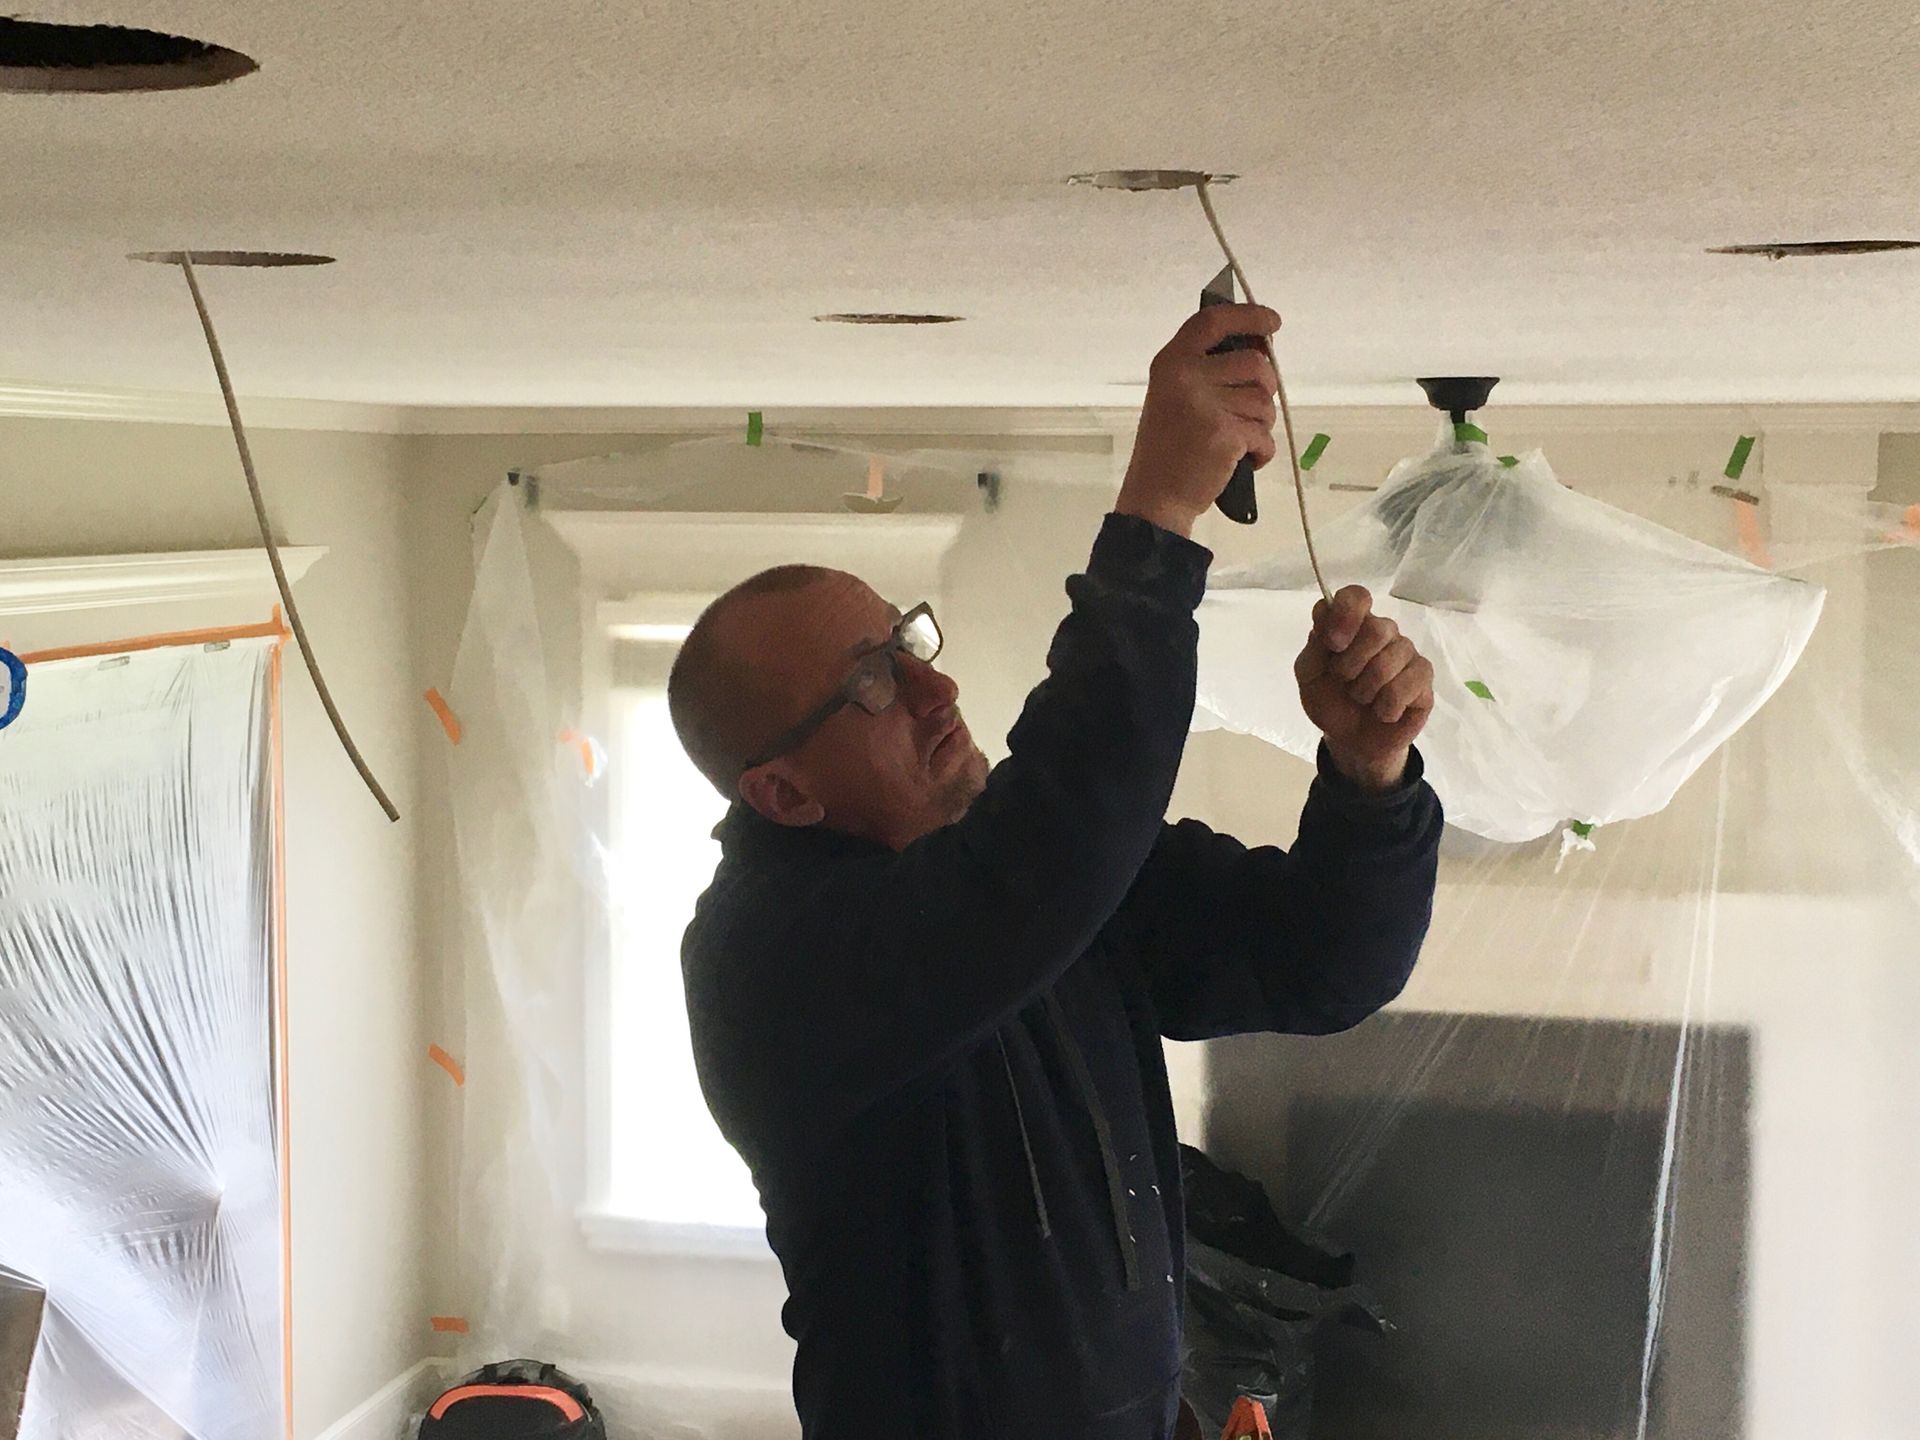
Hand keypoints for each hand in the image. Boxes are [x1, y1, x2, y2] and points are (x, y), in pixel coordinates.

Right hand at [1116, 302, 1280, 537]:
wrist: (1156, 497)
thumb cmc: (1167, 449)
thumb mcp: (1173, 397)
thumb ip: (1204, 371)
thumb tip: (1258, 354)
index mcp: (1171, 362)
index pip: (1213, 321)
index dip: (1248, 316)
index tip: (1273, 322)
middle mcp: (1186, 376)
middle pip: (1254, 363)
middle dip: (1265, 387)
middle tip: (1252, 410)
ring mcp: (1206, 405)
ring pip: (1264, 401)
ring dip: (1262, 423)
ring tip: (1241, 440)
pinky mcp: (1225, 434)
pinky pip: (1264, 434)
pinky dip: (1262, 451)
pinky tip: (1245, 460)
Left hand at [1294, 586, 1433, 790]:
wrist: (1351, 741)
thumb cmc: (1330, 702)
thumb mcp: (1309, 676)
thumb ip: (1314, 644)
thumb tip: (1324, 611)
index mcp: (1352, 625)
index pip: (1356, 596)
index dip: (1346, 615)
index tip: (1333, 643)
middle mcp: (1383, 632)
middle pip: (1377, 629)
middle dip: (1351, 664)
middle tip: (1344, 681)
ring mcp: (1406, 653)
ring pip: (1391, 659)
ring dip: (1366, 690)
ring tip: (1362, 699)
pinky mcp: (1423, 678)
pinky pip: (1408, 684)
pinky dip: (1387, 705)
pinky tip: (1383, 711)